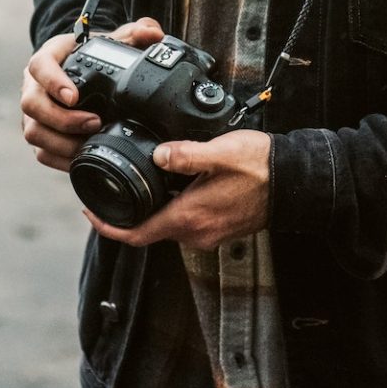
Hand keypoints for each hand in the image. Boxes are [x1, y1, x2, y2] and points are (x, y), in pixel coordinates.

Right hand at [20, 15, 163, 170]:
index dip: (53, 82)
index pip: (39, 67)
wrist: (77, 70)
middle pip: (31, 105)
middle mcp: (33, 86)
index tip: (74, 96)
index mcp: (47, 58)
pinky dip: (62, 159)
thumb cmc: (90, 55)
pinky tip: (84, 157)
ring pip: (33, 132)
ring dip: (62, 142)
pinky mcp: (39, 134)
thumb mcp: (109, 40)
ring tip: (91, 142)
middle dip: (62, 119)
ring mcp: (33, 113)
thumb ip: (133, 33)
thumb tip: (154, 34)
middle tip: (95, 122)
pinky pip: (41, 152)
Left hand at [82, 129, 272, 249]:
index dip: (107, 226)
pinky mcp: (220, 228)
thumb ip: (186, 155)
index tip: (89, 212)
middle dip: (128, 213)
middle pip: (149, 230)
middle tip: (113, 186)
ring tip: (142, 180)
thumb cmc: (262, 167)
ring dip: (152, 208)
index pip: (136, 234)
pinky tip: (175, 185)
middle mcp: (196, 233)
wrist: (297, 183)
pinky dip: (172, 208)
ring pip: (168, 225)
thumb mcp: (221, 152)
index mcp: (189, 217)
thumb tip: (158, 155)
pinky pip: (186, 222)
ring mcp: (209, 234)